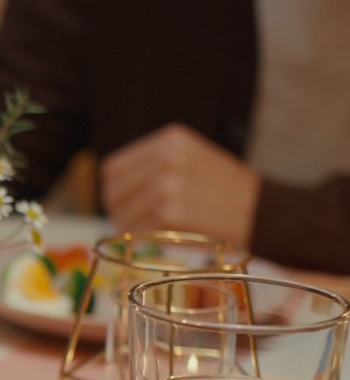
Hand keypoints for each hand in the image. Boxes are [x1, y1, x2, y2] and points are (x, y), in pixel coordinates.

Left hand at [101, 124, 259, 246]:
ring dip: (130, 228)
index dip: (114, 190)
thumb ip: (156, 166)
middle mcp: (166, 158)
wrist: (266, 212)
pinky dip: (145, 240)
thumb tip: (112, 189)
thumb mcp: (192, 159)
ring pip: (123, 214)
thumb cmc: (228, 191)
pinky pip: (139, 231)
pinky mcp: (171, 212)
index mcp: (170, 140)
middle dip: (118, 212)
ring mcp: (167, 185)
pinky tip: (162, 238)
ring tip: (150, 232)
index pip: (113, 168)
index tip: (123, 204)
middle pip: (113, 192)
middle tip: (132, 225)